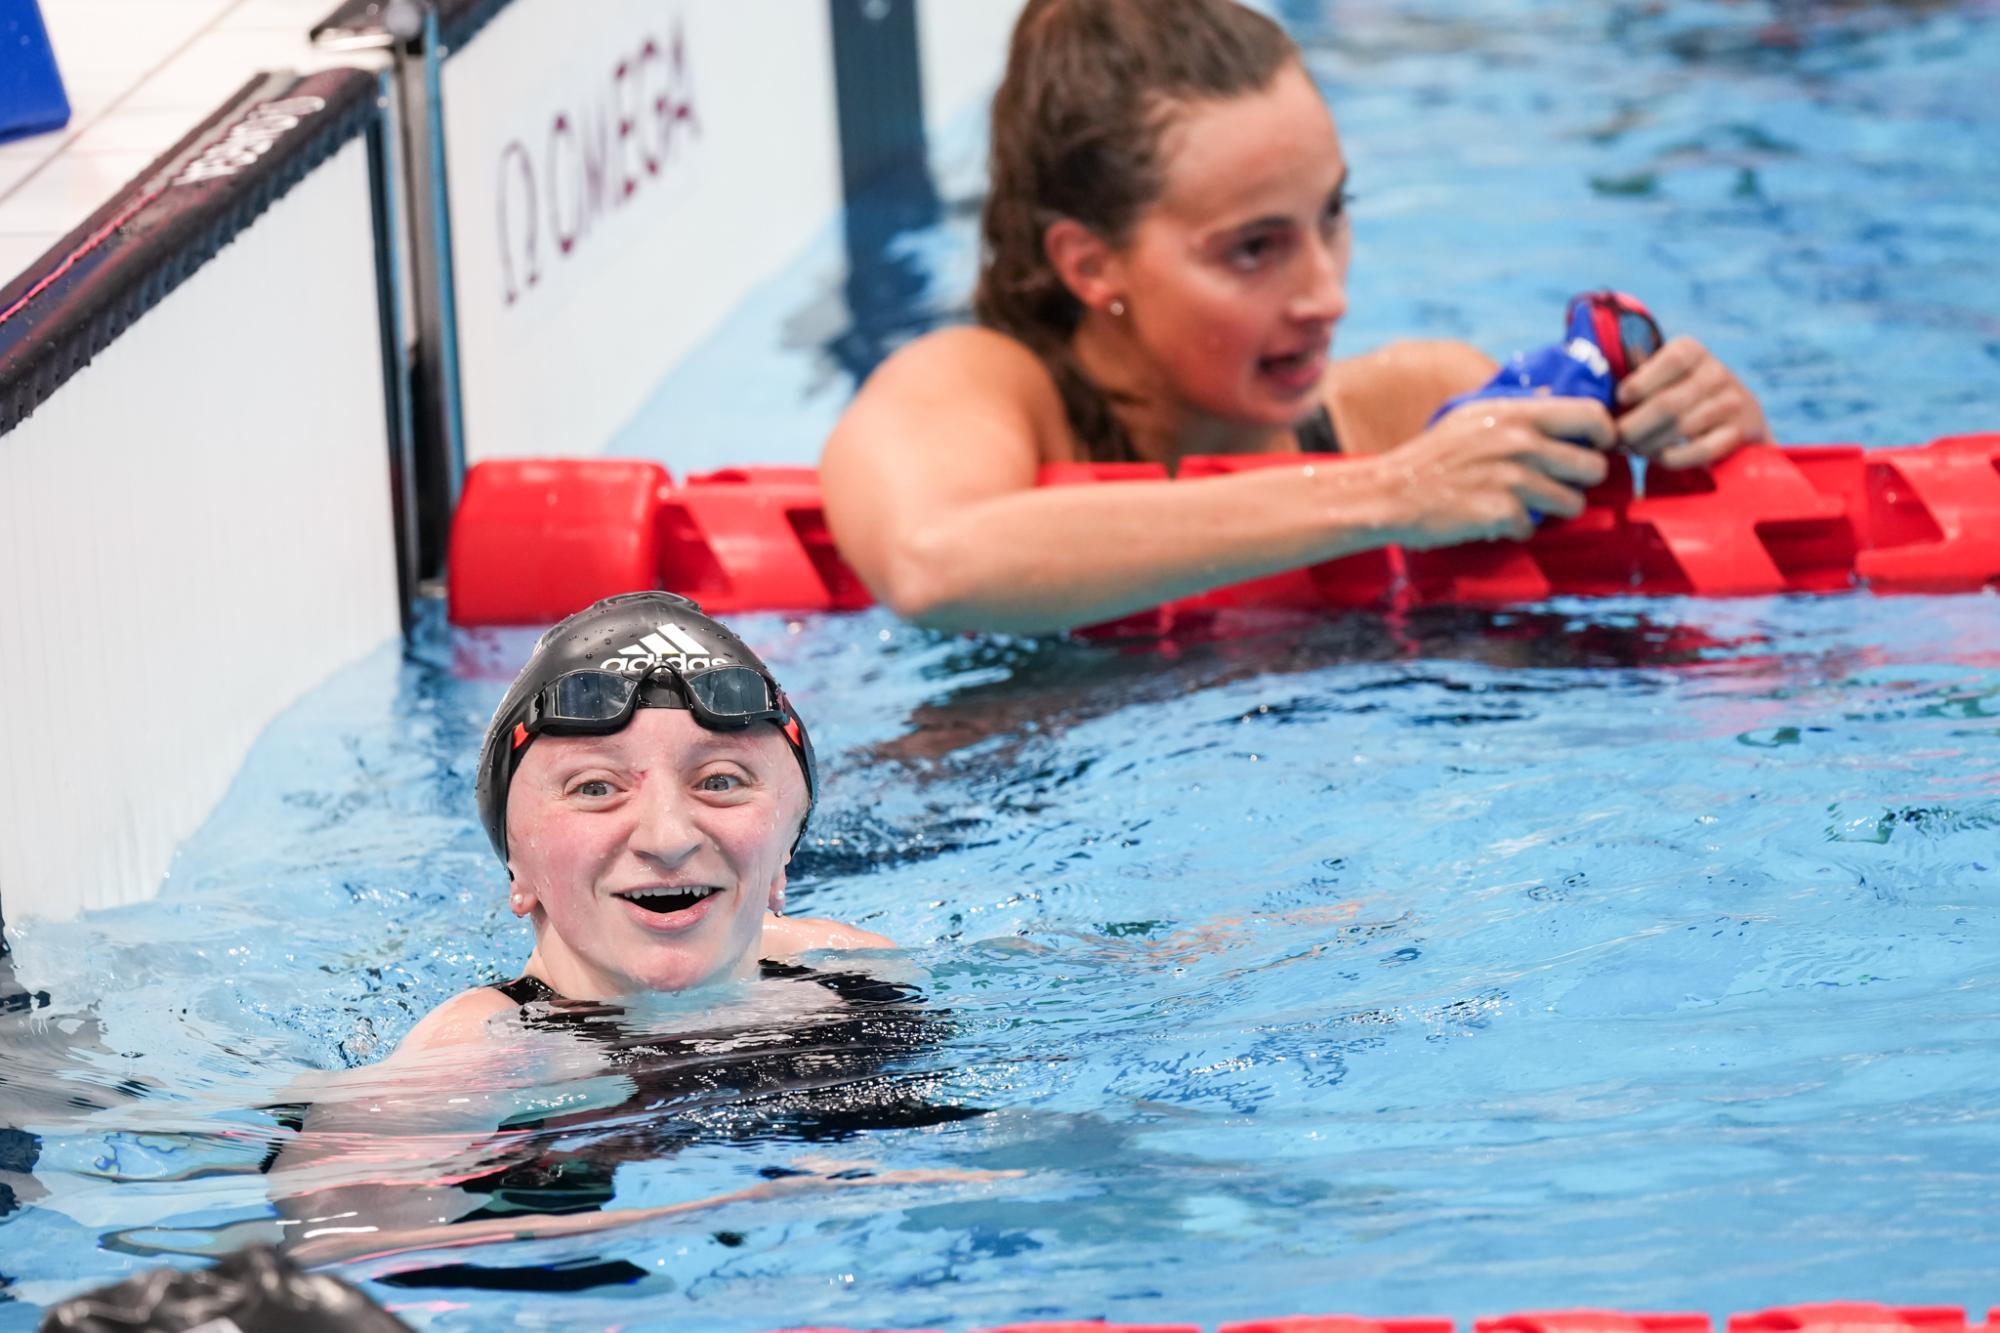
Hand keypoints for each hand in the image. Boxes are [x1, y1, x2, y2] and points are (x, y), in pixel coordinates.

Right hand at [1373, 397, 1613, 548]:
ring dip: (1554, 510)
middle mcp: (1519, 442)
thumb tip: (1552, 394)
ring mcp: (1511, 479)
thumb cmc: (1432, 457)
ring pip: (1572, 503)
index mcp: (1516, 413)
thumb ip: (1517, 408)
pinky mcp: (1500, 513)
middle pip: (1592, 466)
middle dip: (1580, 481)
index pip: (1592, 415)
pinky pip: (1533, 528)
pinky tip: (1494, 520)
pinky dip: (1517, 529)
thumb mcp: (1471, 415)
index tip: (1596, 447)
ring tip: (1528, 506)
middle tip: (1558, 485)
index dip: (1604, 435)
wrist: (1389, 493)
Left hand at [1615, 334, 1768, 469]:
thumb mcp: (1661, 377)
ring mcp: (1733, 402)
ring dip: (1649, 444)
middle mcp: (1717, 373)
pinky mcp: (1741, 432)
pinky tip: (1659, 457)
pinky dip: (1672, 458)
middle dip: (1634, 426)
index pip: (1670, 361)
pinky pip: (1700, 450)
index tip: (1619, 400)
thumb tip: (1594, 383)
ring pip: (1681, 428)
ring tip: (1634, 448)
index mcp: (1693, 352)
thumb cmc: (1679, 396)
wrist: (1736, 421)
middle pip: (1668, 403)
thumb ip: (1635, 375)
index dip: (1639, 384)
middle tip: (1617, 439)